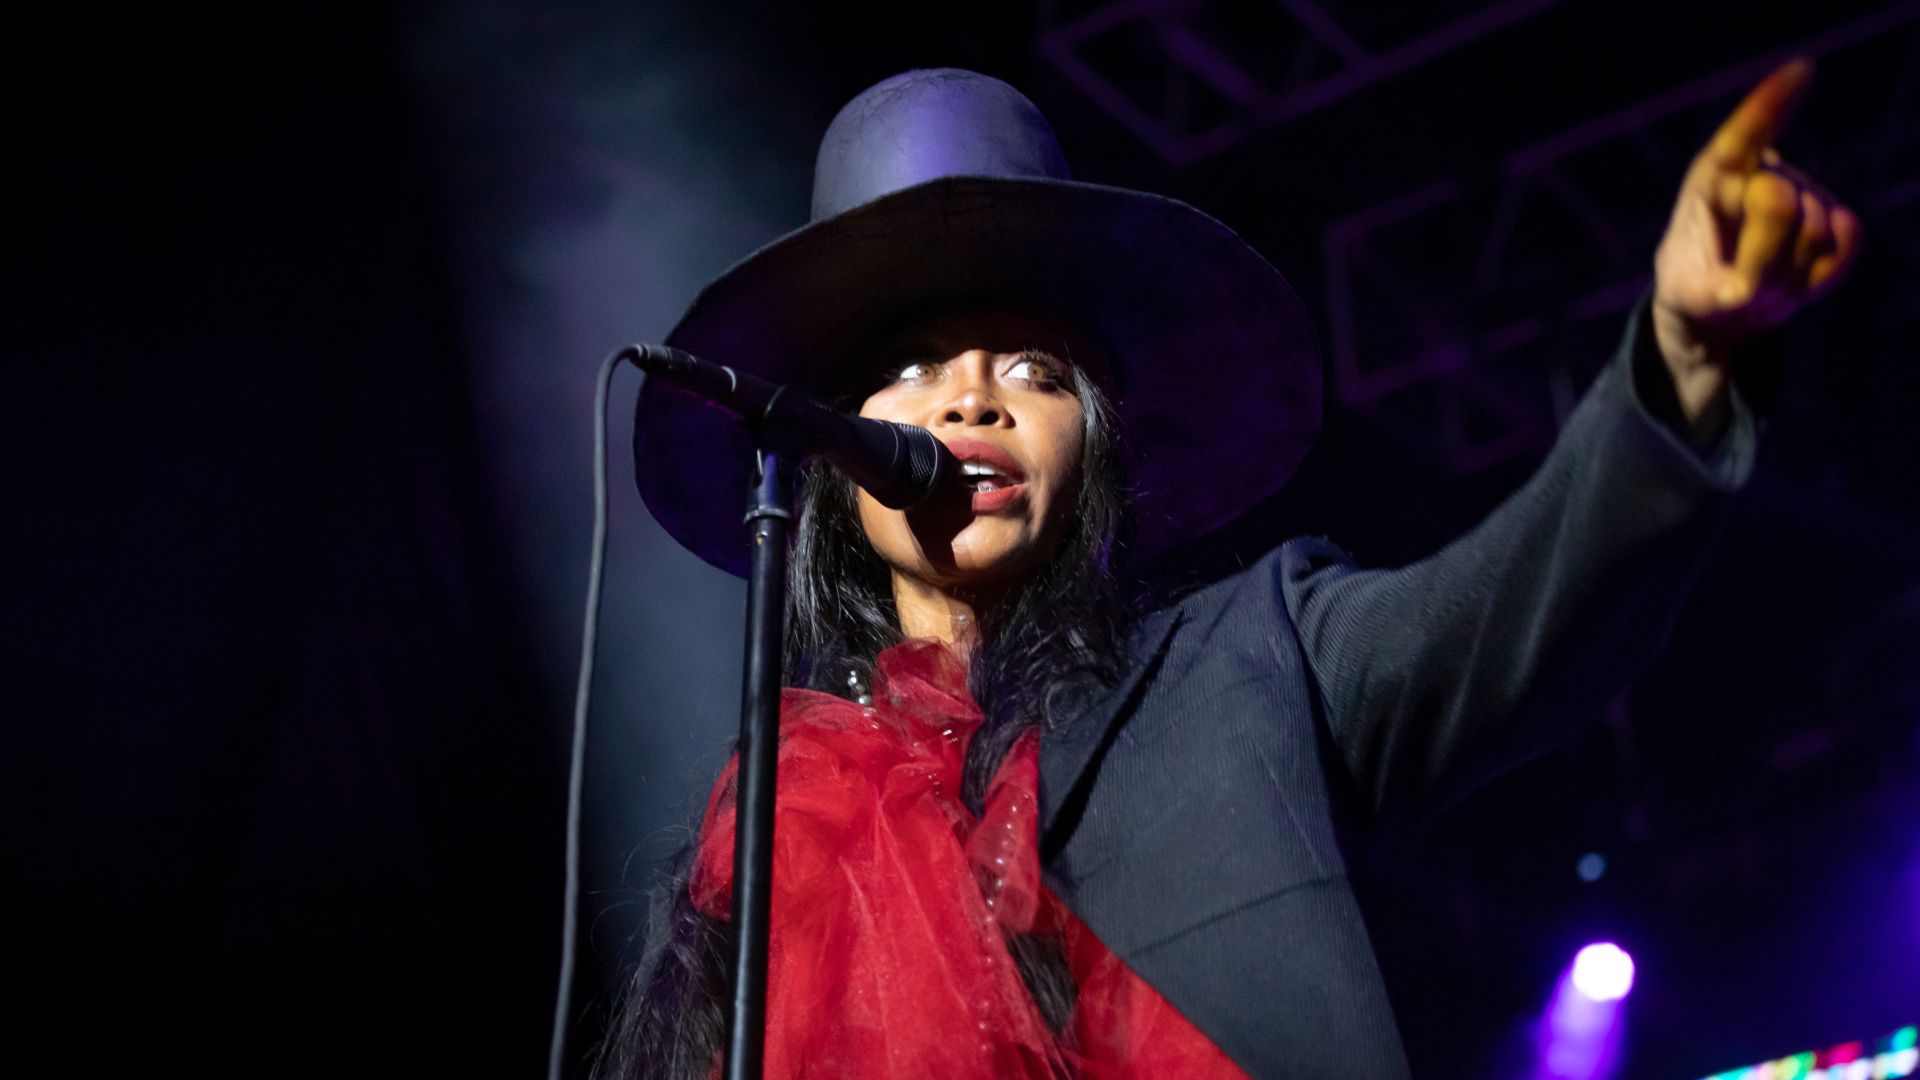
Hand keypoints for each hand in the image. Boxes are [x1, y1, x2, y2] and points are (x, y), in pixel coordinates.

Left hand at [1651, 57, 1862, 430]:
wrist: (1724, 303)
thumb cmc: (1696, 285)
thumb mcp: (1685, 292)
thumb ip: (1708, 293)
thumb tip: (1742, 293)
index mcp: (1712, 179)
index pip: (1743, 136)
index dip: (1771, 104)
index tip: (1802, 70)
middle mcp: (1762, 176)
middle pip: (1778, 203)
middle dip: (1763, 253)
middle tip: (1744, 289)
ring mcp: (1805, 194)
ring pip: (1815, 230)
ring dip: (1788, 273)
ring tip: (1762, 282)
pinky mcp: (1836, 218)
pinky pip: (1848, 240)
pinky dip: (1823, 273)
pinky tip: (1797, 278)